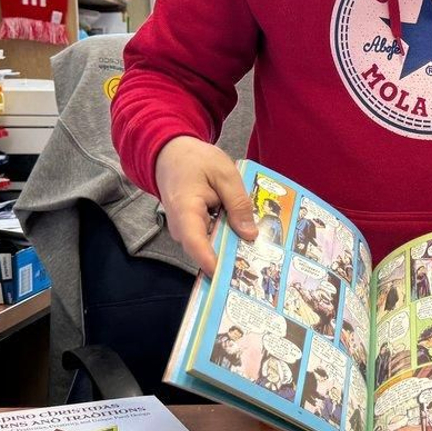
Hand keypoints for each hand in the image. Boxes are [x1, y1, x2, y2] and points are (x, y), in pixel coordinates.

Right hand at [154, 136, 255, 273]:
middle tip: (259, 266)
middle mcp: (181, 226)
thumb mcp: (225, 174)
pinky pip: (210, 239)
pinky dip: (227, 238)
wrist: (171, 154)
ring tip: (259, 253)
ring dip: (231, 249)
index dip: (211, 262)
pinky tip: (246, 237)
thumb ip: (238, 203)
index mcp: (186, 210)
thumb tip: (249, 234)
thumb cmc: (196, 160)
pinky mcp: (192, 229)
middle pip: (205, 250)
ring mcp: (185, 230)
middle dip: (231, 259)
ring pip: (210, 247)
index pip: (196, 242)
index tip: (228, 276)